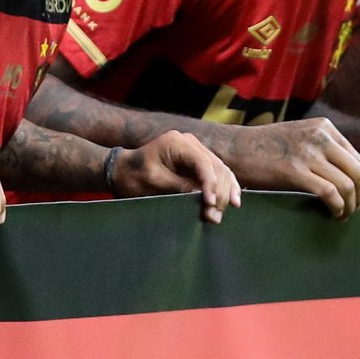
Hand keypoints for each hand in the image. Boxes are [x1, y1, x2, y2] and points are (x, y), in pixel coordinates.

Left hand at [109, 128, 238, 220]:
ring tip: (220, 214)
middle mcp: (190, 143)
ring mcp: (196, 151)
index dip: (210, 183)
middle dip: (219, 192)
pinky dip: (227, 187)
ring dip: (225, 193)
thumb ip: (179, 187)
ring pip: (221, 171)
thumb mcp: (155, 183)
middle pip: (216, 167)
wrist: (124, 172)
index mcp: (177, 142)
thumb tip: (203, 197)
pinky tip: (235, 201)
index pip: (203, 162)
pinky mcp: (199, 162)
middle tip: (213, 215)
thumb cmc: (135, 176)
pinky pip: (219, 173)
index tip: (210, 203)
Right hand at [219, 117, 359, 216]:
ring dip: (349, 205)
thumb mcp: (299, 136)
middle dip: (358, 195)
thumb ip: (321, 147)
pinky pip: (329, 193)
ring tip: (343, 215)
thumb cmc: (265, 147)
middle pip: (356, 171)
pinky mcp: (295, 171)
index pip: (355, 158)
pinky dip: (337, 207)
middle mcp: (319, 137)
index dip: (358, 181)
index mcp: (323, 127)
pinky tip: (334, 214)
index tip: (353, 196)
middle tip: (352, 209)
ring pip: (346, 184)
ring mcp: (308, 153)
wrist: (235, 148)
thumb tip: (344, 174)